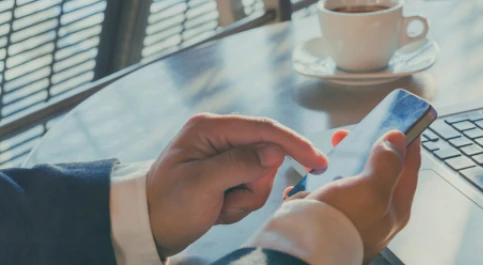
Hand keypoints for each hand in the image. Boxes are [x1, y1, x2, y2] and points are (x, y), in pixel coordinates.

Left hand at [146, 113, 327, 257]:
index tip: (318, 161)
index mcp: (210, 128)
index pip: (263, 129)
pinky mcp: (227, 172)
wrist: (147, 228)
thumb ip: (239, 165)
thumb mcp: (201, 185)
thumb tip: (274, 152)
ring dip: (246, 198)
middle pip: (266, 155)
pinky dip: (240, 203)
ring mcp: (224, 155)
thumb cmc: (166, 206)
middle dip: (254, 184)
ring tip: (220, 207)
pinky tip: (219, 208)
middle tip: (229, 201)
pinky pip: (253, 186)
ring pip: (262, 174)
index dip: (293, 144)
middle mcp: (220, 136)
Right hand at [284, 129, 420, 263]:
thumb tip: (397, 140)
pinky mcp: (326, 217)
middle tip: (353, 132)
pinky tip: (309, 175)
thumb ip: (388, 163)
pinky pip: (324, 192)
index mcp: (394, 207)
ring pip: (350, 179)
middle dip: (366, 147)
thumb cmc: (340, 225)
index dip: (407, 142)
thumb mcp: (371, 189)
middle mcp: (376, 212)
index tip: (402, 121)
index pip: (409, 167)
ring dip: (339, 161)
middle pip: (378, 170)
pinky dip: (316, 180)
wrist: (302, 251)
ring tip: (328, 152)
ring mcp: (350, 215)